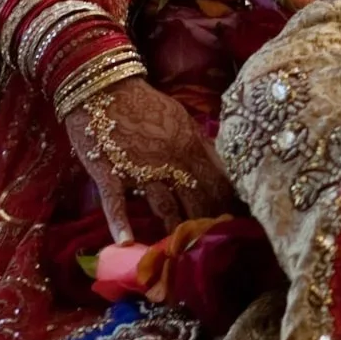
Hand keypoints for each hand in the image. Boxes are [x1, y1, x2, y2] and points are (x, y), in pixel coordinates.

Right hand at [63, 77, 237, 241]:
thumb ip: (200, 145)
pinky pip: (115, 201)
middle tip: (215, 246)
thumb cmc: (143, 104)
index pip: (217, 179)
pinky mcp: (109, 172)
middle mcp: (169, 158)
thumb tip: (222, 167)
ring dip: (173, 228)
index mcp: (190, 144)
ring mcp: (138, 167)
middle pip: (196, 197)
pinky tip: (127, 242)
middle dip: (206, 222)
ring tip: (183, 253)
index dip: (227, 202)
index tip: (236, 221)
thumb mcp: (180, 120)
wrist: (103, 86)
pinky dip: (120, 222)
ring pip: (163, 205)